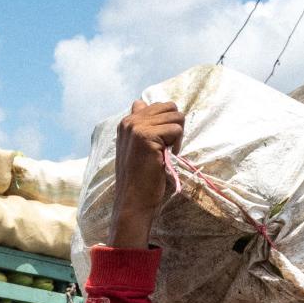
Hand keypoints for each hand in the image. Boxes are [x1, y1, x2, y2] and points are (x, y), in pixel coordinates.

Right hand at [109, 99, 185, 248]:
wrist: (133, 201)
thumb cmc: (140, 178)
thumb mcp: (136, 146)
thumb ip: (141, 125)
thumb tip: (140, 101)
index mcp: (127, 121)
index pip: (159, 105)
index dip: (167, 125)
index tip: (159, 145)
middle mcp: (129, 120)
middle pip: (171, 107)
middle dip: (175, 127)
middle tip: (165, 149)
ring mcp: (136, 127)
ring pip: (176, 116)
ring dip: (177, 137)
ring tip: (164, 154)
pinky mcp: (145, 135)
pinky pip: (176, 129)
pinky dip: (176, 144)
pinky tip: (165, 158)